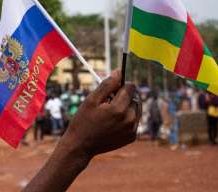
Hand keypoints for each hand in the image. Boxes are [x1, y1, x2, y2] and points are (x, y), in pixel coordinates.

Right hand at [23, 70, 141, 191]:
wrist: (81, 146)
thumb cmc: (83, 121)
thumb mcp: (91, 100)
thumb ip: (107, 85)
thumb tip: (119, 71)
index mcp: (119, 109)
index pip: (130, 87)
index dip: (121, 85)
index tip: (111, 88)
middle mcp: (129, 120)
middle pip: (134, 97)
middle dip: (123, 96)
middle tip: (107, 103)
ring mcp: (132, 130)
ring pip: (136, 109)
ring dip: (126, 106)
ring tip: (109, 112)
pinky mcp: (132, 137)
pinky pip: (134, 120)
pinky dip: (126, 117)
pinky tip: (112, 122)